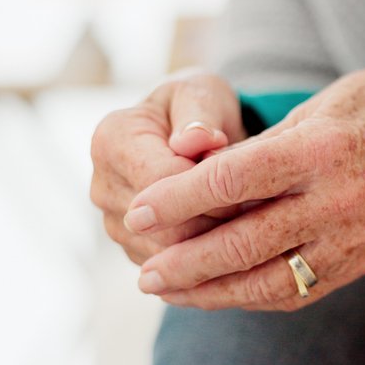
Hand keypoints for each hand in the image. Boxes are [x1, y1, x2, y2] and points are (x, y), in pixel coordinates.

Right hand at [90, 73, 246, 263]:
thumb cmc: (197, 110)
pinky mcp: (133, 248)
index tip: (254, 186)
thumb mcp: (203, 95)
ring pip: (167, 255)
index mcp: (112, 140)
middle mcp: (103, 186)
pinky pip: (171, 270)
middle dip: (215, 223)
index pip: (159, 182)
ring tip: (252, 225)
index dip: (210, 190)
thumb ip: (200, 115)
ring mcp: (114, 223)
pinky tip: (236, 242)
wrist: (186, 135)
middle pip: (162, 226)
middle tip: (261, 214)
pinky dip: (205, 260)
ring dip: (213, 245)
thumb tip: (196, 140)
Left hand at [124, 70, 364, 309]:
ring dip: (211, 291)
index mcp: (323, 148)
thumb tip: (196, 182)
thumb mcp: (316, 106)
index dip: (179, 198)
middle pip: (246, 240)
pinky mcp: (358, 263)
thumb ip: (260, 148)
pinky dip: (250, 296)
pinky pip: (296, 291)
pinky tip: (214, 293)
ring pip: (269, 280)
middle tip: (143, 272)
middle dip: (186, 261)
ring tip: (167, 291)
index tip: (139, 209)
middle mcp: (340, 199)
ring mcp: (353, 238)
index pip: (235, 180)